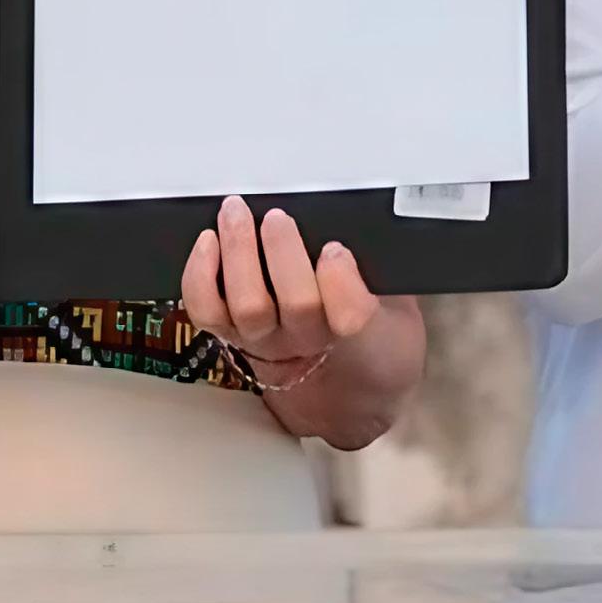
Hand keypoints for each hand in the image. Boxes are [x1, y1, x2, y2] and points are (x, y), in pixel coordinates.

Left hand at [183, 195, 382, 382]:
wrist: (344, 389)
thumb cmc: (373, 341)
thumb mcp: (402, 313)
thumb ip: (387, 276)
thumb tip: (365, 225)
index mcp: (363, 336)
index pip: (352, 317)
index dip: (341, 282)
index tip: (337, 249)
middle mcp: (311, 342)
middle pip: (296, 305)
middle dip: (283, 254)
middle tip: (278, 217)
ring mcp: (267, 341)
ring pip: (248, 305)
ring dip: (239, 254)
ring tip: (236, 213)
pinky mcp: (232, 335)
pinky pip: (207, 311)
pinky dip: (199, 275)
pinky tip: (207, 242)